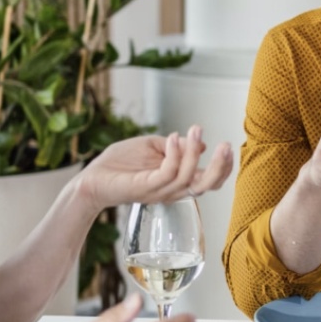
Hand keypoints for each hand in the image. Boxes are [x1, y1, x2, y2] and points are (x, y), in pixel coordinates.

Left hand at [72, 125, 233, 212]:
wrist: (91, 178)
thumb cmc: (120, 164)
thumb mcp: (153, 147)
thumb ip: (177, 145)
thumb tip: (203, 142)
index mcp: (178, 182)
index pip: (210, 182)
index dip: (224, 168)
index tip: (229, 146)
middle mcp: (173, 190)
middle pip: (207, 186)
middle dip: (221, 166)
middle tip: (227, 145)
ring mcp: (160, 191)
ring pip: (189, 178)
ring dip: (195, 151)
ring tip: (196, 130)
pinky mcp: (145, 188)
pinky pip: (167, 173)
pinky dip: (174, 154)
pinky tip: (171, 137)